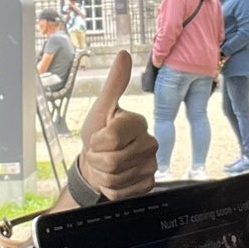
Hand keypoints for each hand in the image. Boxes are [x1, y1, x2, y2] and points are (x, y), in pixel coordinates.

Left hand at [76, 50, 158, 201]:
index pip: (112, 138)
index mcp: (138, 123)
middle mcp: (150, 143)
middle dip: (98, 160)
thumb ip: (113, 84)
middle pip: (113, 161)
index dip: (97, 142)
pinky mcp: (148, 185)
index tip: (97, 138)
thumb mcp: (100, 109)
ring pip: (116, 179)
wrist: (97, 165)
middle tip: (99, 154)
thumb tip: (124, 55)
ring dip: (102, 175)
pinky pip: (121, 193)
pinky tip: (114, 178)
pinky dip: (111, 188)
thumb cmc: (97, 135)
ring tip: (105, 166)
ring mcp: (151, 166)